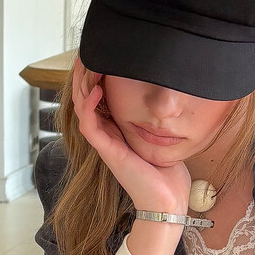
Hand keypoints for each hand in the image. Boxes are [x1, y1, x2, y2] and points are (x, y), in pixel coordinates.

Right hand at [72, 62, 190, 212]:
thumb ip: (159, 123)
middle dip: (84, 75)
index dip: (97, 76)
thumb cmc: (168, 176)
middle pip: (86, 98)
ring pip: (82, 108)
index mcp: (118, 131)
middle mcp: (108, 135)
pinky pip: (89, 124)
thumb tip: (173, 104)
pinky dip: (90, 105)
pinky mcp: (107, 152)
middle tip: (86, 52)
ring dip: (82, 84)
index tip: (102, 56)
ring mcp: (105, 143)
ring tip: (86, 64)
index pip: (99, 98)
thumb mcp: (163, 140)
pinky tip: (97, 89)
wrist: (168, 202)